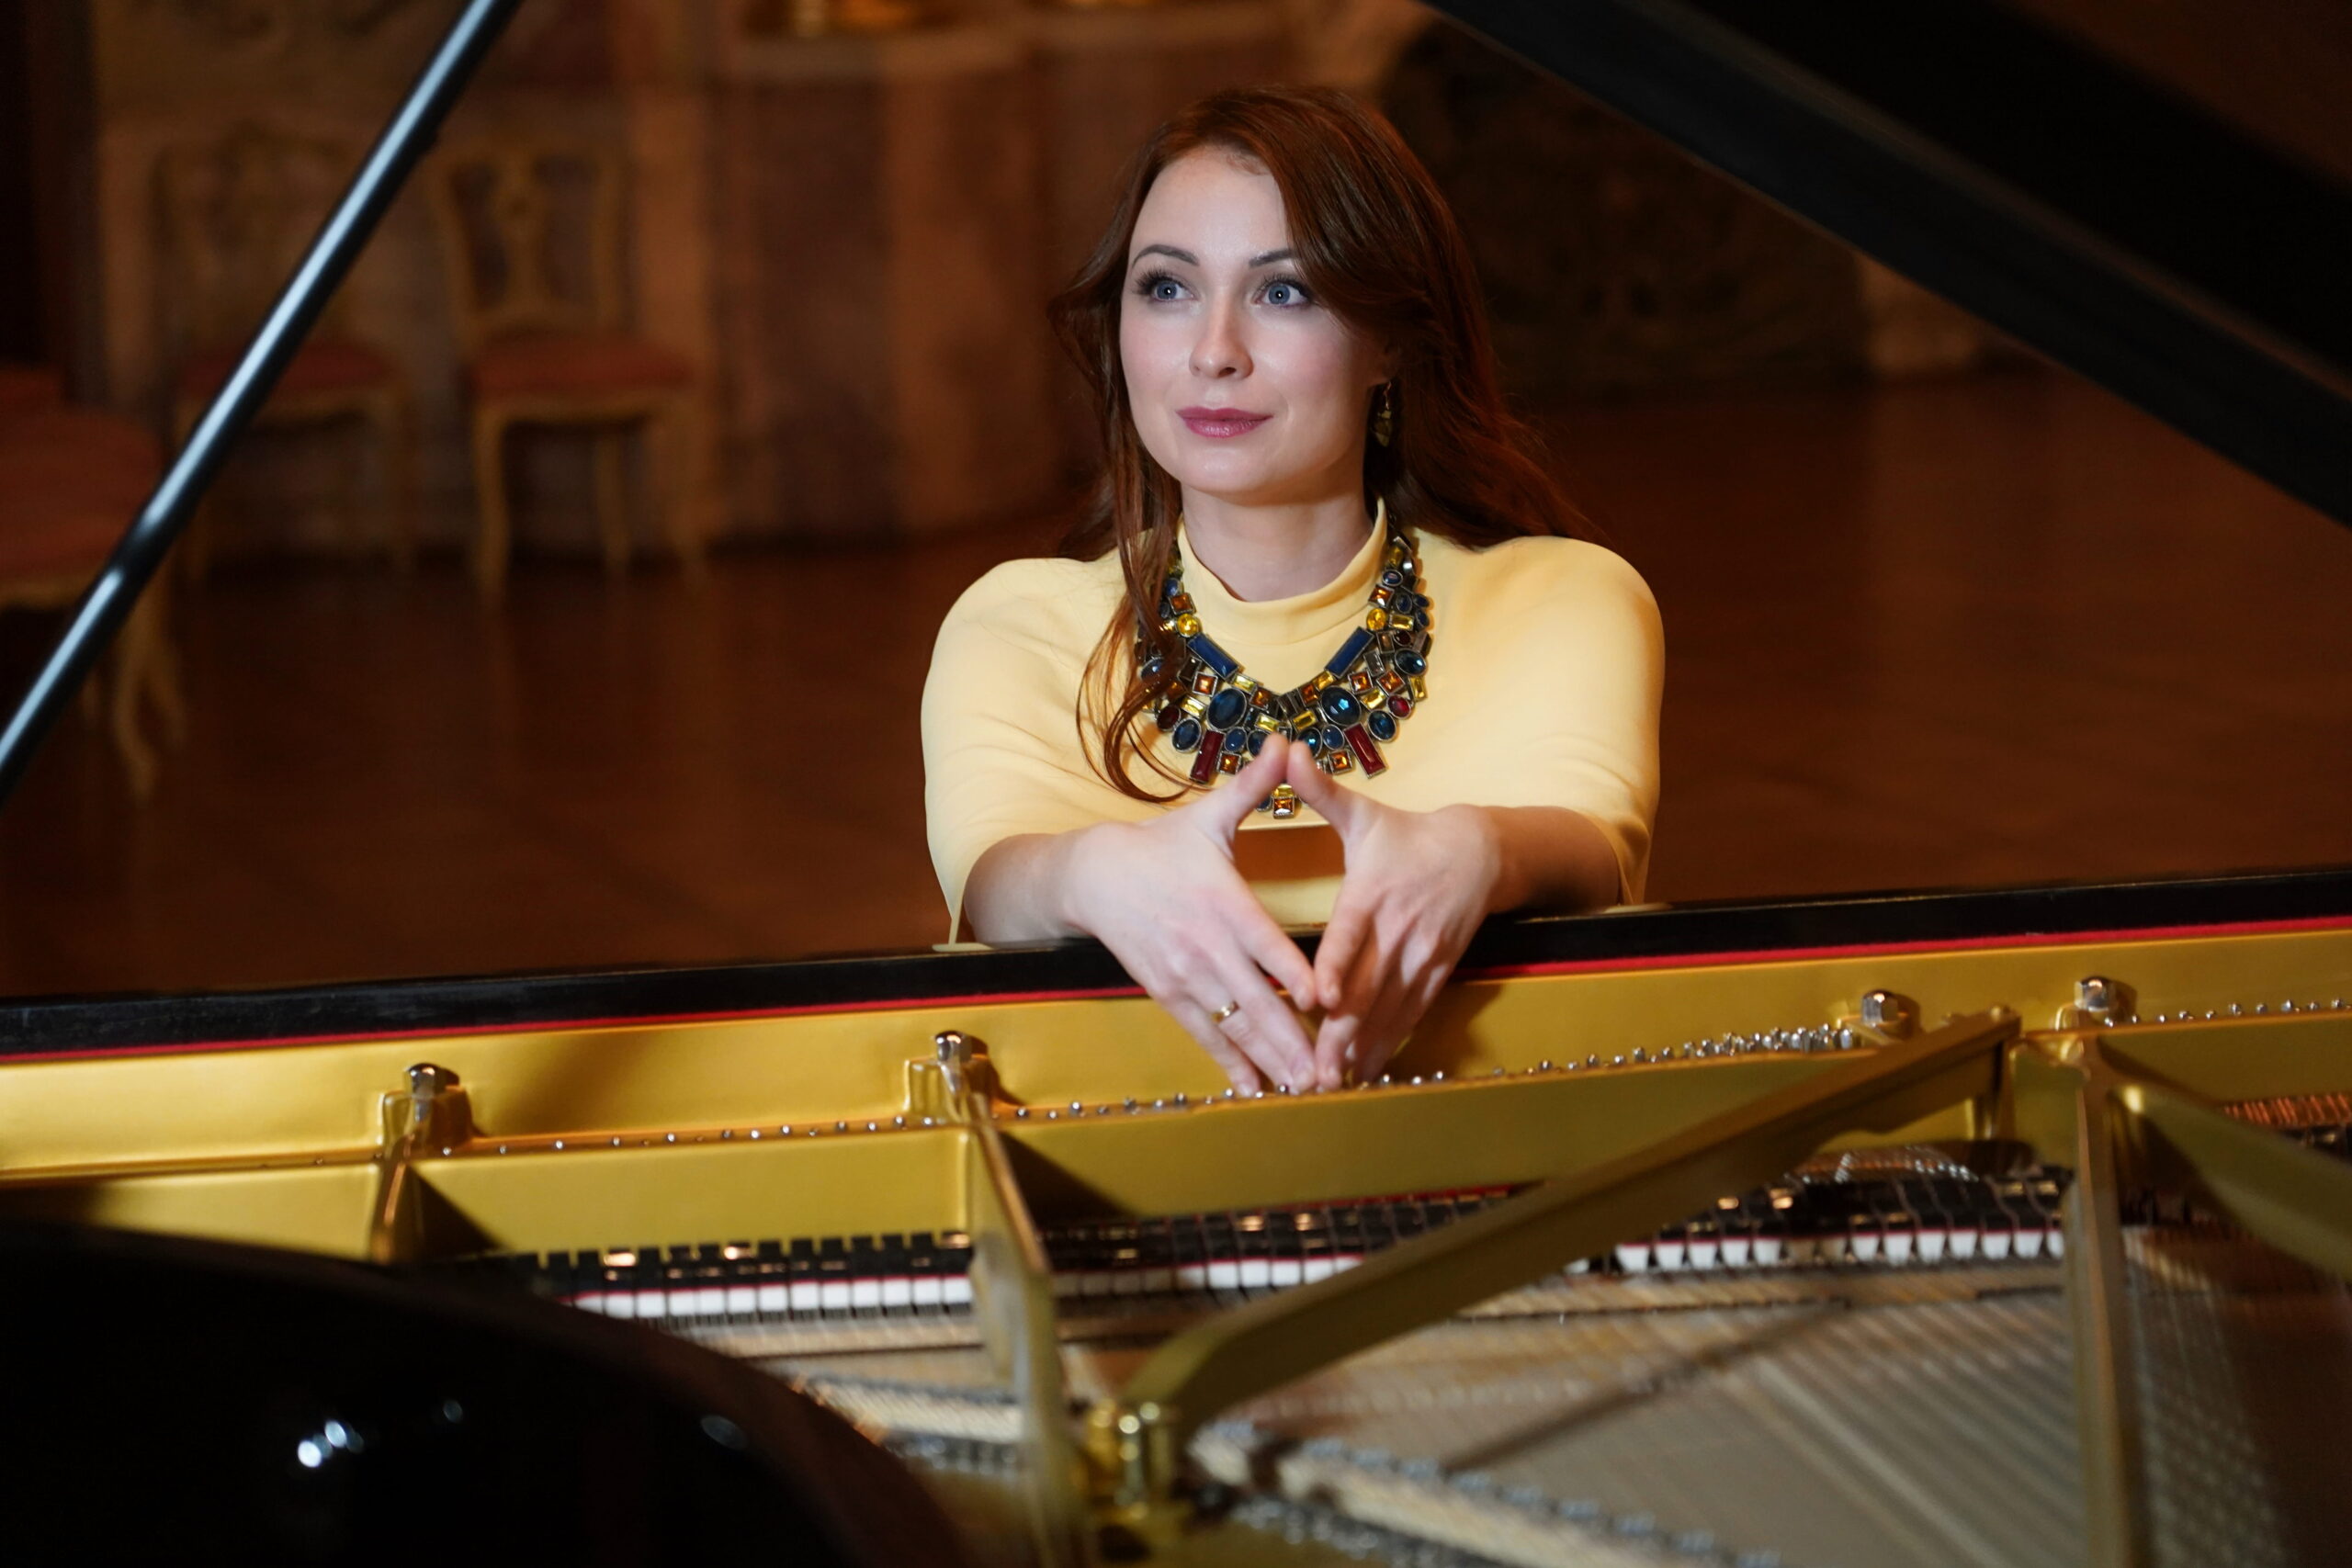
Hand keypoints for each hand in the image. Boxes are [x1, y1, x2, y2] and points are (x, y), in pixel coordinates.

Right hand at [1062, 737, 1318, 1092]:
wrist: (1092, 876)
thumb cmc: (1161, 845)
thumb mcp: (1207, 815)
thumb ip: (1252, 787)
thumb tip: (1285, 742)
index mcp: (1221, 899)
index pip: (1262, 941)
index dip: (1292, 970)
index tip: (1326, 998)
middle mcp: (1204, 944)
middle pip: (1254, 997)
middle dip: (1291, 1037)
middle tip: (1328, 1071)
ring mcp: (1184, 974)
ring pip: (1232, 1024)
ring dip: (1267, 1059)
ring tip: (1303, 1089)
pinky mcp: (1167, 993)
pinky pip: (1204, 1034)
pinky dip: (1229, 1063)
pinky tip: (1255, 1089)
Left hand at [1283, 753, 1503, 1086]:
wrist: (1482, 852)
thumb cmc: (1407, 835)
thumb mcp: (1365, 813)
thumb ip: (1320, 790)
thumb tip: (1287, 749)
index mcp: (1373, 892)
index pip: (1352, 934)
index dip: (1338, 965)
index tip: (1320, 996)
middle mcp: (1398, 929)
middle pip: (1369, 986)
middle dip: (1342, 1030)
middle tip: (1315, 1069)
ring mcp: (1421, 955)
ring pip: (1391, 1009)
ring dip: (1364, 1047)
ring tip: (1335, 1083)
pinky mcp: (1437, 971)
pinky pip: (1413, 1014)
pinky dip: (1391, 1044)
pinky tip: (1368, 1073)